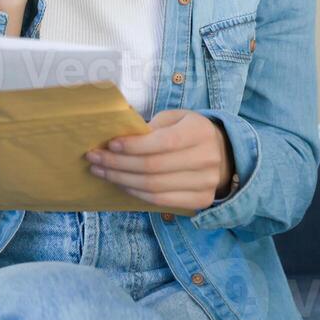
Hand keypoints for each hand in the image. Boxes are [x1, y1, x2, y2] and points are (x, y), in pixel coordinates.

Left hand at [85, 110, 234, 210]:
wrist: (225, 155)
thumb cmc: (190, 132)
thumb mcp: (176, 118)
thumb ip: (152, 126)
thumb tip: (119, 139)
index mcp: (200, 132)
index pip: (162, 143)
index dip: (133, 146)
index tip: (110, 145)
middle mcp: (206, 159)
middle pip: (153, 168)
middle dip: (118, 165)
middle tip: (94, 159)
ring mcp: (205, 183)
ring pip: (154, 187)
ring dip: (122, 181)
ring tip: (101, 172)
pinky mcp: (200, 201)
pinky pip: (161, 201)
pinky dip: (136, 194)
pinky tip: (121, 184)